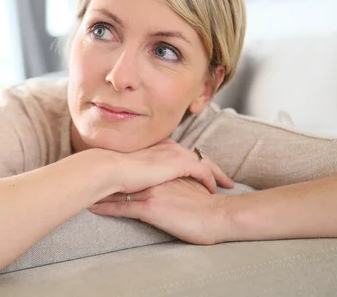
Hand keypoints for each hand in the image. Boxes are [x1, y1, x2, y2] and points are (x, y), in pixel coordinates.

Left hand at [89, 177, 228, 244]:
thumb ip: (179, 179)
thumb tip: (170, 182)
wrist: (219, 215)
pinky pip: (122, 208)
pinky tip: (93, 208)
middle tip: (87, 171)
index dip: (121, 166)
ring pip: (119, 190)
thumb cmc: (209, 206)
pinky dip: (106, 208)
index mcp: (166, 171)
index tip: (105, 164)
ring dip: (100, 190)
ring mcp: (152, 191)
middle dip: (106, 174)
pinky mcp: (151, 208)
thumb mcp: (192, 186)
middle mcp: (156, 178)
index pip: (137, 167)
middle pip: (125, 175)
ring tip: (84, 188)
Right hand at [109, 138, 233, 194]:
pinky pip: (202, 172)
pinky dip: (210, 180)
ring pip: (205, 163)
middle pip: (199, 156)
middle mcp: (170, 146)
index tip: (205, 172)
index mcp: (159, 145)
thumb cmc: (113, 171)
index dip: (196, 163)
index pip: (184, 153)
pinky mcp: (178, 163)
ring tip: (226, 185)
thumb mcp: (129, 169)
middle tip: (225, 180)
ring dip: (216, 175)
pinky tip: (213, 190)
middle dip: (213, 168)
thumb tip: (141, 181)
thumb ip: (140, 171)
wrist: (110, 168)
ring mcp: (175, 153)